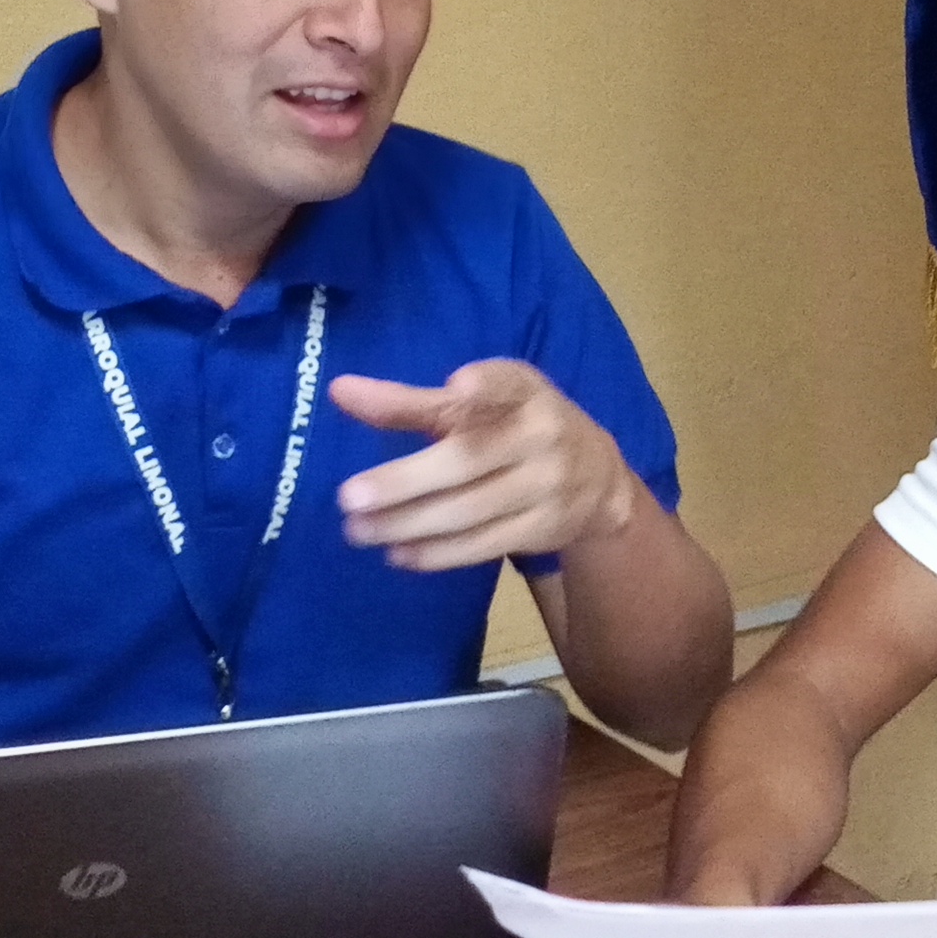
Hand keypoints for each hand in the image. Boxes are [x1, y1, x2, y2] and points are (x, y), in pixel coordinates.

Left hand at [331, 361, 646, 571]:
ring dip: (410, 524)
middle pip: (468, 461)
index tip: (458, 386)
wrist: (598, 480)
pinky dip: (438, 553)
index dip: (487, 385)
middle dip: (406, 482)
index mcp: (524, 392)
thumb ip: (410, 402)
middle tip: (348, 498)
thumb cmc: (516, 428)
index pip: (508, 384)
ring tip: (358, 531)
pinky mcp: (544, 528)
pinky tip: (398, 554)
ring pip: (470, 510)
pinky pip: (484, 544)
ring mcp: (547, 486)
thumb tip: (338, 391)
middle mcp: (542, 435)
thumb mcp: (475, 405)